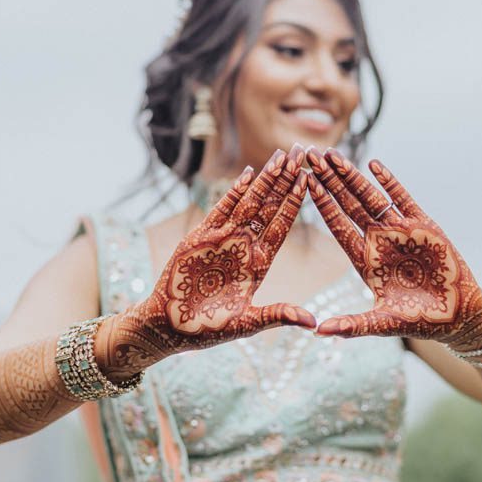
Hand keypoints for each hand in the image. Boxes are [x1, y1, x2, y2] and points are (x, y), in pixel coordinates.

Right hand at [99, 145, 315, 377]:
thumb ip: (277, 316)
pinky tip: (248, 173)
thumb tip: (312, 323)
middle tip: (304, 151)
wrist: (169, 327)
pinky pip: (220, 210)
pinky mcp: (199, 237)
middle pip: (271, 206)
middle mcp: (244, 247)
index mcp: (260, 264)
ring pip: (249, 202)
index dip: (296, 201)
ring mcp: (222, 240)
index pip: (283, 225)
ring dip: (265, 179)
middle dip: (287, 179)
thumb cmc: (208, 330)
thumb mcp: (247, 323)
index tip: (312, 179)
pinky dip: (234, 192)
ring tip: (283, 155)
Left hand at [305, 147, 481, 343]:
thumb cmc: (421, 322)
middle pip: (348, 205)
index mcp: (364, 261)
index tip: (302, 184)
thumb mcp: (382, 324)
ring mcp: (400, 231)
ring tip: (332, 155)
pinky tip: (374, 165)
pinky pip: (403, 199)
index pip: (337, 227)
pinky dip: (389, 182)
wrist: (460, 316)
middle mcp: (378, 242)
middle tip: (309, 157)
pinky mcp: (425, 226)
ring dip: (352, 176)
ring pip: (371, 197)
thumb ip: (352, 325)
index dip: (320, 205)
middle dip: (329, 181)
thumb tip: (318, 333)